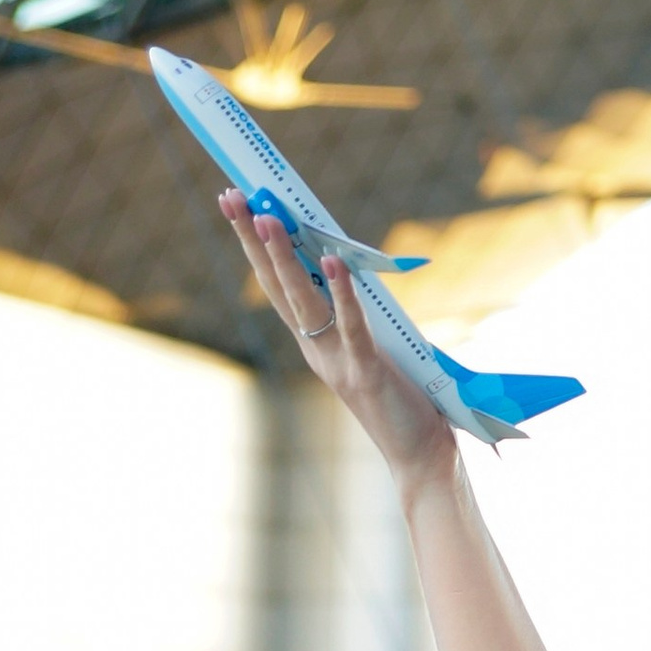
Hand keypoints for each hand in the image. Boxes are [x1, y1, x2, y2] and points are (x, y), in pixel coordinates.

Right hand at [220, 190, 455, 498]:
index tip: (239, 202)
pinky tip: (333, 260)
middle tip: (232, 195)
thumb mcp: (368, 347)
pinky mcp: (367, 371)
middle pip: (277, 285)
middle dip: (252, 239)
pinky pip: (352, 325)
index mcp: (313, 340)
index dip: (255, 244)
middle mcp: (315, 348)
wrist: (418, 454)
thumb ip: (352, 313)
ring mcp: (336, 360)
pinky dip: (343, 292)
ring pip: (303, 302)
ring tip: (267, 218)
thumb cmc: (400, 398)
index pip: (277, 283)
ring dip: (284, 259)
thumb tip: (343, 260)